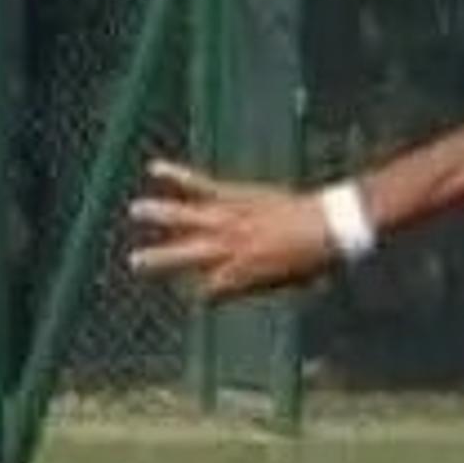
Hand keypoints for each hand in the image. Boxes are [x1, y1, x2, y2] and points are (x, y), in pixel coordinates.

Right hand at [124, 159, 343, 302]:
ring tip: (136, 211)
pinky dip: (177, 175)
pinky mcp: (234, 195)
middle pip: (185, 255)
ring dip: (159, 213)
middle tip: (135, 262)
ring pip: (185, 216)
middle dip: (159, 259)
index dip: (205, 292)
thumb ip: (253, 288)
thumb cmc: (313, 260)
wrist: (328, 226)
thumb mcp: (285, 286)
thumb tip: (226, 294)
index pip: (208, 288)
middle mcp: (228, 248)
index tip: (202, 292)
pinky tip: (155, 168)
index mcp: (239, 275)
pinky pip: (200, 184)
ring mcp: (230, 220)